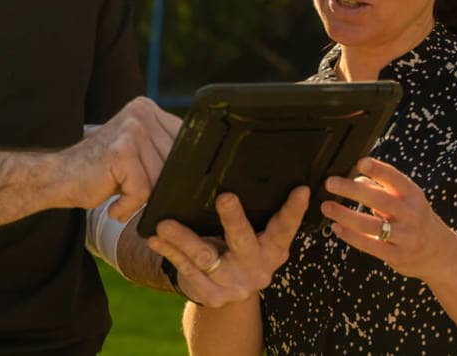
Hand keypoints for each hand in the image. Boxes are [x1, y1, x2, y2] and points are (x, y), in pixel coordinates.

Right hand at [59, 97, 180, 220]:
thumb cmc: (103, 172)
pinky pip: (142, 191)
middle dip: (157, 188)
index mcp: (148, 109)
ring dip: (141, 199)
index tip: (168, 185)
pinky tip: (114, 206)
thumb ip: (165, 150)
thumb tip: (204, 169)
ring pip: (160, 180)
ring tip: (120, 197)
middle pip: (174, 163)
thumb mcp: (138, 151)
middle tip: (133, 193)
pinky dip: (128, 206)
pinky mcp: (122, 151)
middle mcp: (141, 113)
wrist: (60, 178)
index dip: (182, 169)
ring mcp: (131, 129)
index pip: (185, 142)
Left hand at [147, 186, 308, 307]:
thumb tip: (254, 162)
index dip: (294, 209)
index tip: (301, 189)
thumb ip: (259, 210)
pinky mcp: (211, 294)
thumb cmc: (241, 247)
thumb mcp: (257, 234)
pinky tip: (156, 239)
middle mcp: (257, 268)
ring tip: (165, 224)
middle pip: (244, 241)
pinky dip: (169, 252)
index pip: (286, 227)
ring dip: (184, 239)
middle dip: (234, 220)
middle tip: (225, 197)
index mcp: (274, 249)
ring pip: (207, 258)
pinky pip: (187, 271)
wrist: (227, 291)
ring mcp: (234, 284)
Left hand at [321, 157, 456, 282]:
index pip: (395, 178)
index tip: (360, 162)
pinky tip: (336, 227)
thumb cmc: (415, 219)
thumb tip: (355, 178)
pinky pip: (371, 245)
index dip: (378, 170)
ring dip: (346, 215)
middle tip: (331, 183)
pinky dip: (351, 236)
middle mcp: (411, 214)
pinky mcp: (396, 255)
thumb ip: (382, 188)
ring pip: (372, 225)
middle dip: (353, 190)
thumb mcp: (406, 199)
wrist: (438, 253)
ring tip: (326, 206)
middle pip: (380, 200)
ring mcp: (405, 236)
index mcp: (413, 195)